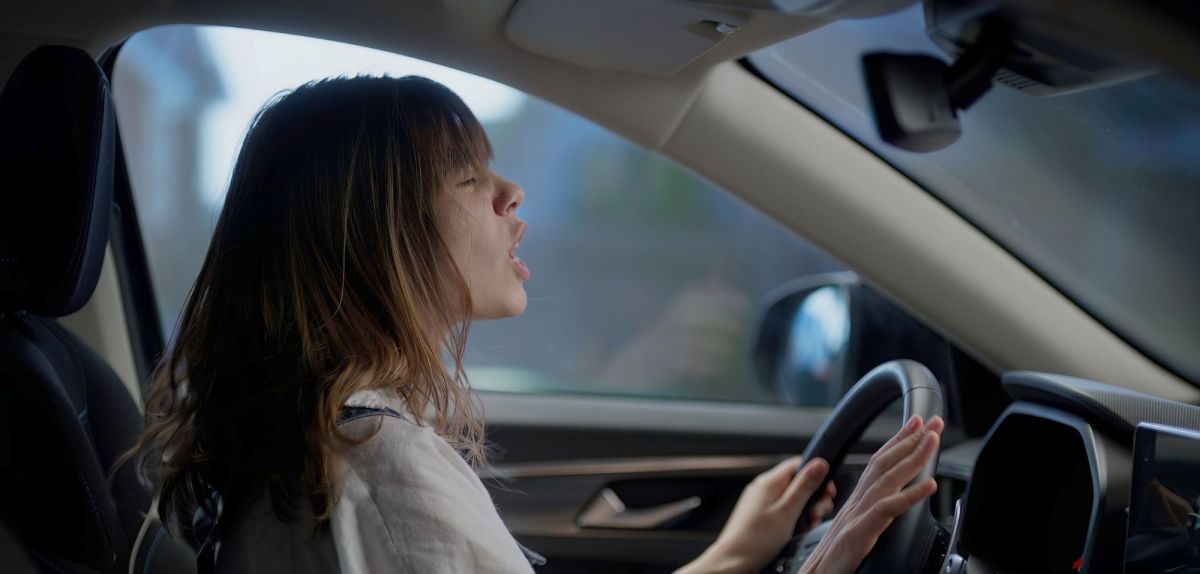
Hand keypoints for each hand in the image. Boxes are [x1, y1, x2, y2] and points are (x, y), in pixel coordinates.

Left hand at [676, 457, 835, 573]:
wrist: (734, 560)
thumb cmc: (756, 540)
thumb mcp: (788, 511)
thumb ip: (804, 486)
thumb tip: (819, 463)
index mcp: (769, 481)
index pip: (798, 464)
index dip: (816, 476)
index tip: (826, 493)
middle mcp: (763, 488)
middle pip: (796, 482)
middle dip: (812, 498)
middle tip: (816, 515)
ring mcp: (760, 501)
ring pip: (790, 498)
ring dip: (803, 511)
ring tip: (805, 526)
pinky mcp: (759, 514)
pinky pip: (781, 509)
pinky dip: (792, 518)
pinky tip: (794, 532)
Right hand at [799, 415, 943, 573]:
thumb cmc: (832, 561)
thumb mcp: (854, 532)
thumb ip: (870, 516)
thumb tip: (887, 506)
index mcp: (857, 502)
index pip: (879, 463)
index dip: (897, 441)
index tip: (916, 424)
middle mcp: (856, 503)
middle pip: (884, 463)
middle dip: (910, 439)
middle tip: (932, 422)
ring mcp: (857, 516)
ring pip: (888, 479)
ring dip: (913, 457)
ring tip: (932, 440)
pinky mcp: (859, 533)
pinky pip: (888, 510)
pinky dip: (910, 495)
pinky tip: (929, 485)